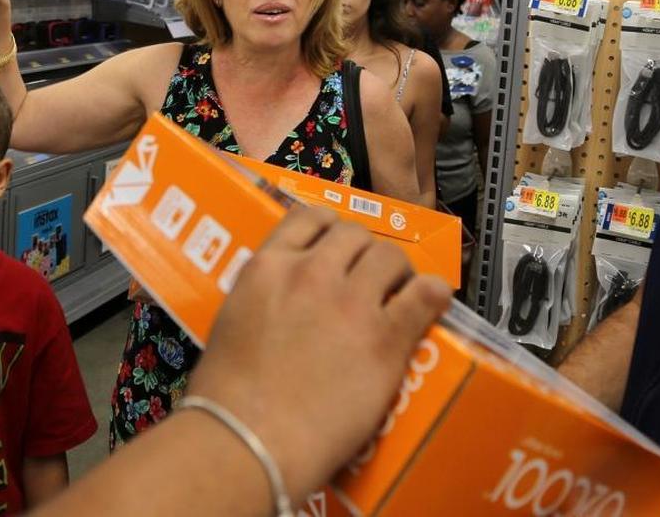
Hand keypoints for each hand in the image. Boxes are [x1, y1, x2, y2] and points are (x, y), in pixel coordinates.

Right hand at [187, 207, 449, 502]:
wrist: (246, 441)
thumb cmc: (226, 398)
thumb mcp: (232, 323)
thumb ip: (263, 297)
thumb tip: (283, 304)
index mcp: (267, 268)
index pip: (309, 218)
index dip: (332, 229)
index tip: (340, 246)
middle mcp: (311, 273)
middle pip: (356, 235)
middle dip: (366, 254)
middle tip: (370, 279)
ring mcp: (350, 303)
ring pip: (391, 257)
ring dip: (397, 272)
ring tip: (399, 294)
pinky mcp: (385, 338)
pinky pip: (424, 295)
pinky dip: (432, 294)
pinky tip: (433, 301)